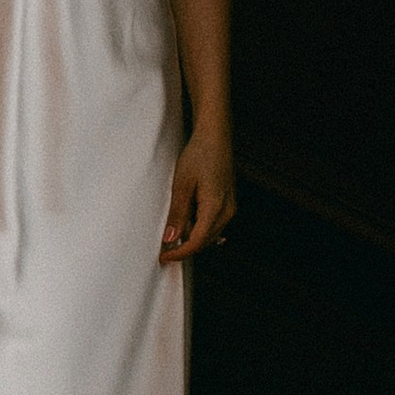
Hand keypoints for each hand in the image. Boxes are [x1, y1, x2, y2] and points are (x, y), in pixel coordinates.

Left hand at [160, 134, 236, 262]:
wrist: (215, 137)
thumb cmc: (199, 155)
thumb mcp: (182, 184)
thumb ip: (177, 214)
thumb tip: (170, 239)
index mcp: (215, 207)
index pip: (197, 242)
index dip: (180, 253)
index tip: (165, 257)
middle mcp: (227, 211)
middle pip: (205, 242)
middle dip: (185, 248)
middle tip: (164, 250)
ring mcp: (230, 207)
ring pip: (210, 235)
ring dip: (192, 239)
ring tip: (172, 235)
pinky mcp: (228, 203)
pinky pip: (214, 225)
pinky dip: (199, 229)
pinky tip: (188, 226)